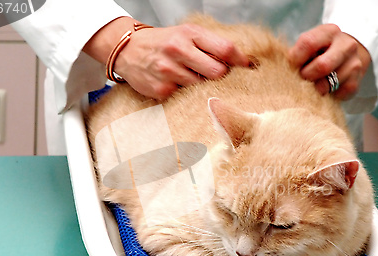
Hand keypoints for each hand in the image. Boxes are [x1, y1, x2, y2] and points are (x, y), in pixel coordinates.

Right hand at [84, 17, 249, 99]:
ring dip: (204, 88)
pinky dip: (188, 96)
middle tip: (221, 79)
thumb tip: (241, 62)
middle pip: (217, 72)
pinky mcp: (161, 90)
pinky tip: (181, 88)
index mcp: (189, 34)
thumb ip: (212, 45)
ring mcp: (168, 72)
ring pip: (202, 88)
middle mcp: (178, 51)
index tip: (249, 69)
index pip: (225, 49)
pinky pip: (185, 98)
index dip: (241, 61)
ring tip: (196, 81)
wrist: (128, 49)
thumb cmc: (163, 42)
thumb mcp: (187, 34)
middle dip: (223, 77)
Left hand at [288, 24, 371, 100]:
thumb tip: (283, 69)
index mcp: (330, 32)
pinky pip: (336, 95)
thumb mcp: (310, 44)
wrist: (347, 55)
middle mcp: (346, 45)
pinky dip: (326, 95)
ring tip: (313, 84)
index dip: (295, 58)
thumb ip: (297, 53)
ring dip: (315, 88)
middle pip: (322, 66)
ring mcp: (354, 64)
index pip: (308, 43)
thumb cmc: (320, 51)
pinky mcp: (356, 82)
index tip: (290, 65)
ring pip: (328, 84)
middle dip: (306, 76)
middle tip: (302, 78)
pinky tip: (325, 88)